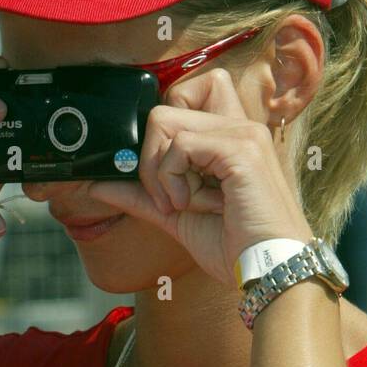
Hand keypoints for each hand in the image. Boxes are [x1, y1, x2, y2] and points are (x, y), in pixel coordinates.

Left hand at [86, 68, 313, 286]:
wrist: (269, 271)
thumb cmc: (235, 247)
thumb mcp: (176, 216)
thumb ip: (141, 196)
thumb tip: (98, 184)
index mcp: (228, 137)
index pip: (183, 95)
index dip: (159, 134)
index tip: (164, 180)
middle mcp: (238, 126)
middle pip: (162, 112)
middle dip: (150, 162)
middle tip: (169, 199)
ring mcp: (242, 133)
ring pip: (164, 124)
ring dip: (162, 174)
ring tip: (187, 204)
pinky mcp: (240, 149)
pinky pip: (179, 146)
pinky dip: (173, 181)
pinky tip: (195, 205)